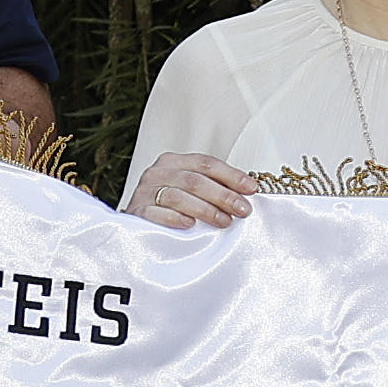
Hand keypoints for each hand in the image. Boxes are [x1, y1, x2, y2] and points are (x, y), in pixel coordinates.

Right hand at [133, 150, 257, 230]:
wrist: (136, 225)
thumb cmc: (169, 207)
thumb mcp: (189, 190)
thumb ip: (212, 186)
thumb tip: (247, 192)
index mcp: (173, 161)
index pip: (206, 164)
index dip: (231, 175)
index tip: (251, 188)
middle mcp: (158, 172)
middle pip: (195, 180)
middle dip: (223, 195)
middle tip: (243, 210)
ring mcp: (144, 192)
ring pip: (178, 196)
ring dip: (205, 209)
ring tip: (225, 221)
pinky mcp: (137, 212)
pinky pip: (157, 214)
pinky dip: (175, 218)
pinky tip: (190, 225)